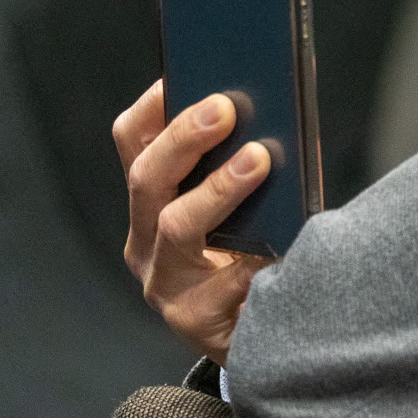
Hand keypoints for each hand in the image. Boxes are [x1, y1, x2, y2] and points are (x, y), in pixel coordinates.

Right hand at [114, 79, 273, 363]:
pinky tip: (283, 240)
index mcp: (151, 201)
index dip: (154, 106)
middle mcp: (144, 240)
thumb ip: (246, 160)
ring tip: (260, 159)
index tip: (180, 72)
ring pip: (177, 226)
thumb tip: (280, 103)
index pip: (133, 143)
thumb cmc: (260, 253)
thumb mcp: (244, 203)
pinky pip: (223, 282)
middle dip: (184, 138)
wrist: (267, 344)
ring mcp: (163, 284)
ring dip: (218, 187)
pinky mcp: (193, 321)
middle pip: (147, 179)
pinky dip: (256, 255)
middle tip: (225, 108)